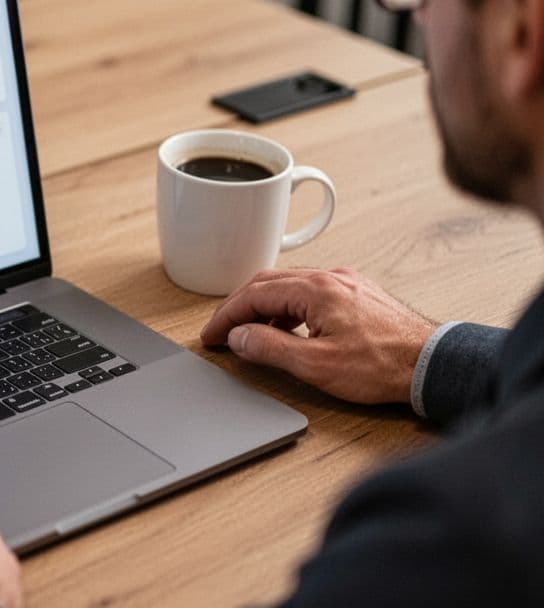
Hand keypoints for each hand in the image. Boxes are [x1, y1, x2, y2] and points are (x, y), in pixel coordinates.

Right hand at [199, 268, 436, 404]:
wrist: (433, 364)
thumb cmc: (382, 366)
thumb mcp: (316, 365)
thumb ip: (271, 347)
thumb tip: (240, 336)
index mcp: (315, 289)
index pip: (253, 294)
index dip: (226, 316)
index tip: (211, 335)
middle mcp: (330, 278)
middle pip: (268, 282)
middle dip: (239, 307)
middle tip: (223, 331)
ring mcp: (346, 282)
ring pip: (289, 284)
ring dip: (264, 306)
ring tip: (252, 333)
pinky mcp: (358, 293)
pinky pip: (310, 291)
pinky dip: (288, 306)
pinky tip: (289, 327)